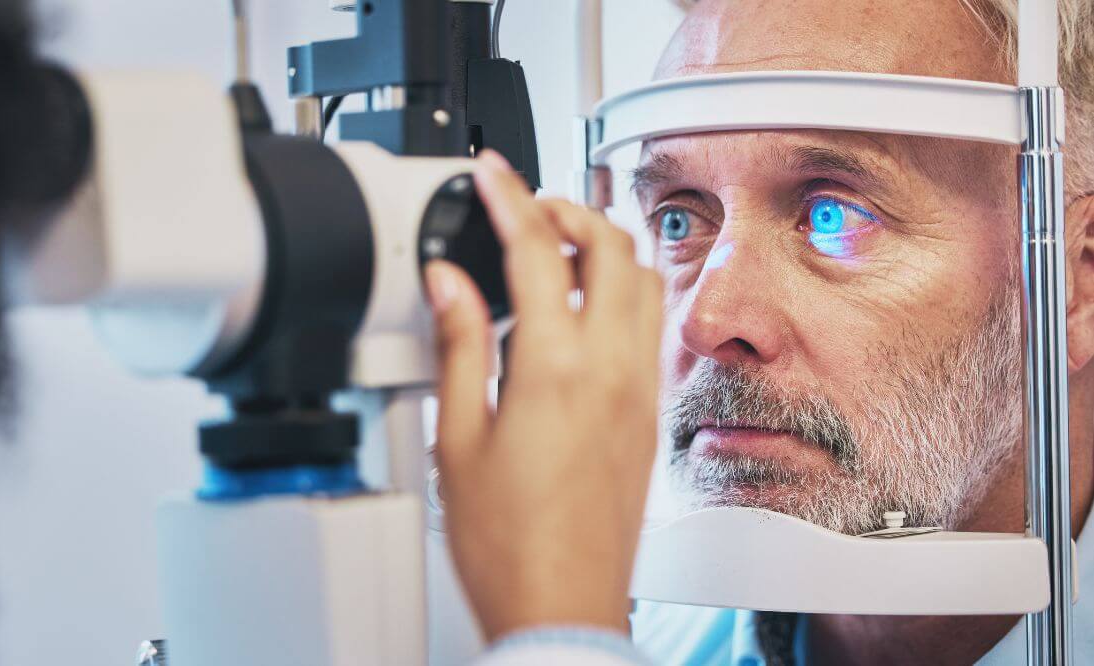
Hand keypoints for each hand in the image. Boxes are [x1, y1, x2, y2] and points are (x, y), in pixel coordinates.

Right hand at [424, 150, 664, 641]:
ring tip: (554, 248)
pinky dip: (618, 293)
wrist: (562, 606)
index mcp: (554, 368)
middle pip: (609, 245)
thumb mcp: (458, 437)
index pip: (537, 248)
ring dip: (602, 246)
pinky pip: (646, 326)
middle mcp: (610, 370)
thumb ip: (458, 344)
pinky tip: (581, 311)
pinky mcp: (647, 416)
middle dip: (567, 206)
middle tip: (525, 205)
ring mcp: (637, 391)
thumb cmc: (507, 543)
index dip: (509, 195)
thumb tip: (449, 282)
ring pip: (641, 280)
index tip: (491, 172)